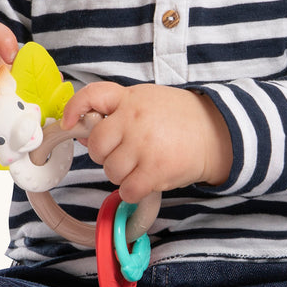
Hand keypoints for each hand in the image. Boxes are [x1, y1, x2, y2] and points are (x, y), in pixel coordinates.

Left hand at [62, 82, 232, 203]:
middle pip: (97, 145)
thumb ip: (119, 111)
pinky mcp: (156, 170)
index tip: (68, 123)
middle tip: (125, 153)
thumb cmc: (180, 118)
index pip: (93, 95)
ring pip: (110, 170)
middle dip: (106, 154)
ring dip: (122, 174)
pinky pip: (127, 190)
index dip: (74, 110)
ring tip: (142, 165)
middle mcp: (134, 119)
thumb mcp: (148, 100)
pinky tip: (146, 181)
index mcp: (131, 98)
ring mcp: (144, 145)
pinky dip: (133, 191)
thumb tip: (86, 131)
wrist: (218, 133)